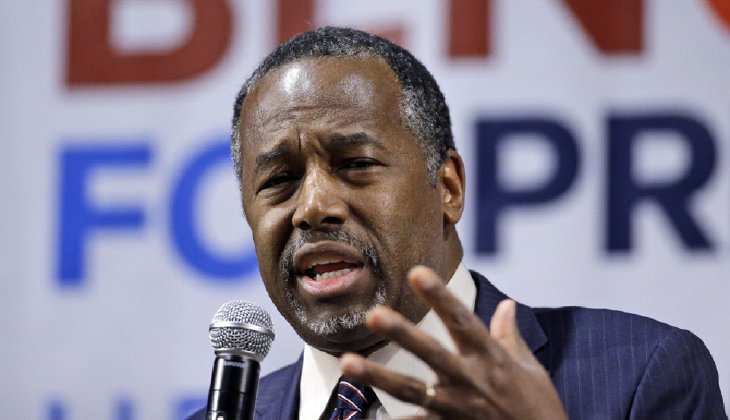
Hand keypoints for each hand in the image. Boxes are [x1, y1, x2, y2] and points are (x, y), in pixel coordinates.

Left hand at [340, 266, 566, 418]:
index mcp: (491, 357)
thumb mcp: (531, 370)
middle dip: (402, 334)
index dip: (439, 296)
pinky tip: (362, 419)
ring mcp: (458, 409)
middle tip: (373, 315)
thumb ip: (510, 336)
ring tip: (346, 363)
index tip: (417, 271)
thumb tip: (507, 304)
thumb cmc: (539, 409)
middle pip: (431, 352)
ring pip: (412, 390)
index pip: (462, 319)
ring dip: (378, 377)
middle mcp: (471, 379)